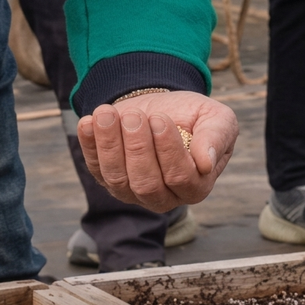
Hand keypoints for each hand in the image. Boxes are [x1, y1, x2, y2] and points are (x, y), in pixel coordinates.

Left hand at [76, 90, 237, 212]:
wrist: (161, 108)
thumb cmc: (193, 118)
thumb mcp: (216, 120)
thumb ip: (216, 138)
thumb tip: (205, 163)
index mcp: (195, 187)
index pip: (180, 178)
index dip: (168, 150)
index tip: (160, 119)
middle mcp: (162, 197)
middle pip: (146, 184)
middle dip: (137, 148)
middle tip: (135, 117)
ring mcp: (131, 192)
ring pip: (117, 178)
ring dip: (110, 145)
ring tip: (107, 114)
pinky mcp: (106, 179)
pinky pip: (94, 167)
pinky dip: (89, 144)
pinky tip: (88, 122)